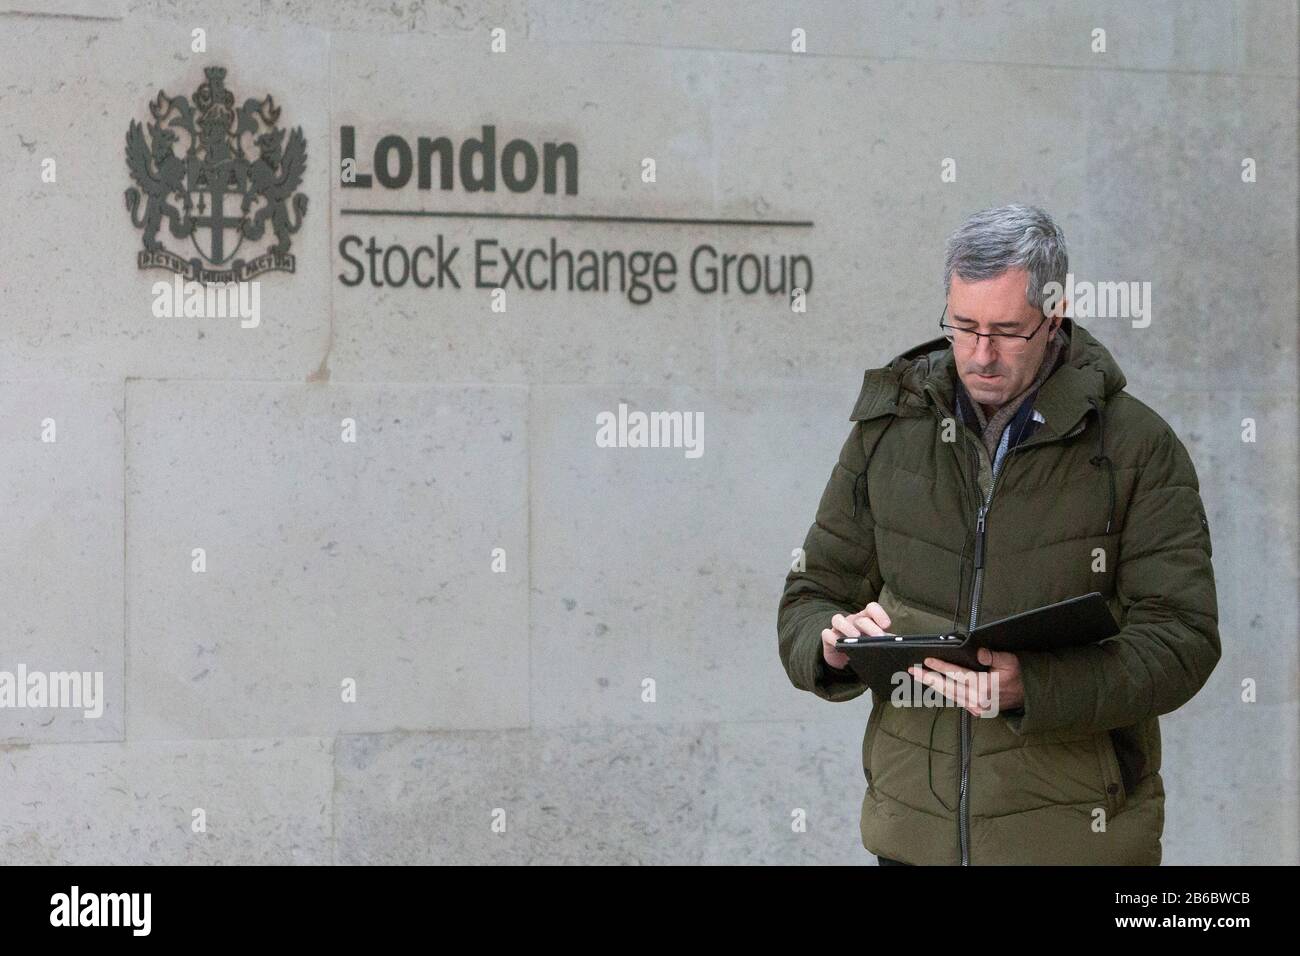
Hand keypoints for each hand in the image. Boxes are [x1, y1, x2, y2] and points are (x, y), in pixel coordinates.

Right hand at [822, 602, 891, 669]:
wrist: (843, 658)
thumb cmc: (862, 645)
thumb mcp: (874, 642)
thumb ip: (884, 640)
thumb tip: (896, 642)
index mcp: (866, 618)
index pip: (872, 608)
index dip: (879, 614)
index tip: (887, 625)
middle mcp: (852, 620)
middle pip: (860, 617)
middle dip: (870, 626)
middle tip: (879, 637)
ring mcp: (838, 627)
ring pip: (838, 619)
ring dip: (847, 627)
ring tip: (856, 637)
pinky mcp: (828, 637)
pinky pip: (827, 633)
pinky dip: (832, 637)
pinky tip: (838, 644)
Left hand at [907, 647, 1023, 715]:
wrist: (1027, 695)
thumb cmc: (1017, 675)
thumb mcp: (1010, 661)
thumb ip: (993, 656)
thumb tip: (979, 653)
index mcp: (985, 687)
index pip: (958, 675)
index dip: (942, 667)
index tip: (927, 661)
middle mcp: (978, 700)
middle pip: (948, 687)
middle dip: (929, 678)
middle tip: (913, 670)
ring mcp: (976, 708)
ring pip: (950, 695)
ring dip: (933, 686)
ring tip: (919, 676)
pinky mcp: (976, 711)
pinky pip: (956, 700)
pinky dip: (944, 693)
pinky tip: (935, 686)